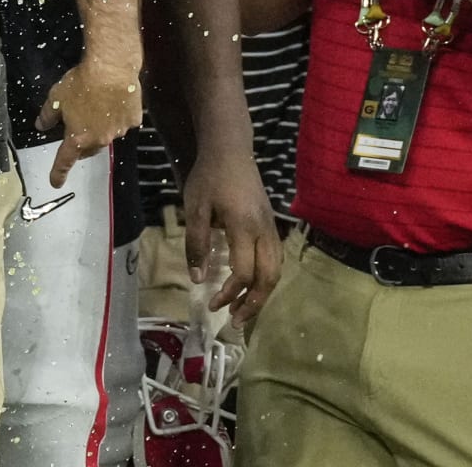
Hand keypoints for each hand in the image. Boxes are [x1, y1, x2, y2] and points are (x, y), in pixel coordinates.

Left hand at [36, 56, 141, 188]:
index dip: (59, 173)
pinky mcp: (133, 121)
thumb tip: (41, 126)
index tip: (55, 182)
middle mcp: (99, 140)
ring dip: (100, 129)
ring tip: (96, 109)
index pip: (65, 160)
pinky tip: (114, 102)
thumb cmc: (81, 83)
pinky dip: (117, 117)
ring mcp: (118, 131)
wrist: (112, 68)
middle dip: (80, 145)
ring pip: (107, 136)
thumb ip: (47, 116)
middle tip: (75, 130)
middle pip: (87, 150)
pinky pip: (123, 123)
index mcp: (78, 138)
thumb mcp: (56, 97)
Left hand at [182, 149, 281, 324]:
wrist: (230, 150)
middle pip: (269, 277)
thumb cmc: (209, 177)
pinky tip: (253, 285)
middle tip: (237, 321)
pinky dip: (267, 277)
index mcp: (244, 228)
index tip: (213, 304)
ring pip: (277, 269)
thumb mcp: (195, 209)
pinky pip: (276, 258)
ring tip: (245, 309)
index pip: (244, 273)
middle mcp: (264, 231)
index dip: (230, 294)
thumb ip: (197, 244)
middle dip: (254, 303)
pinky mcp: (270, 223)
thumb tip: (199, 279)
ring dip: (263, 293)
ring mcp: (271, 227)